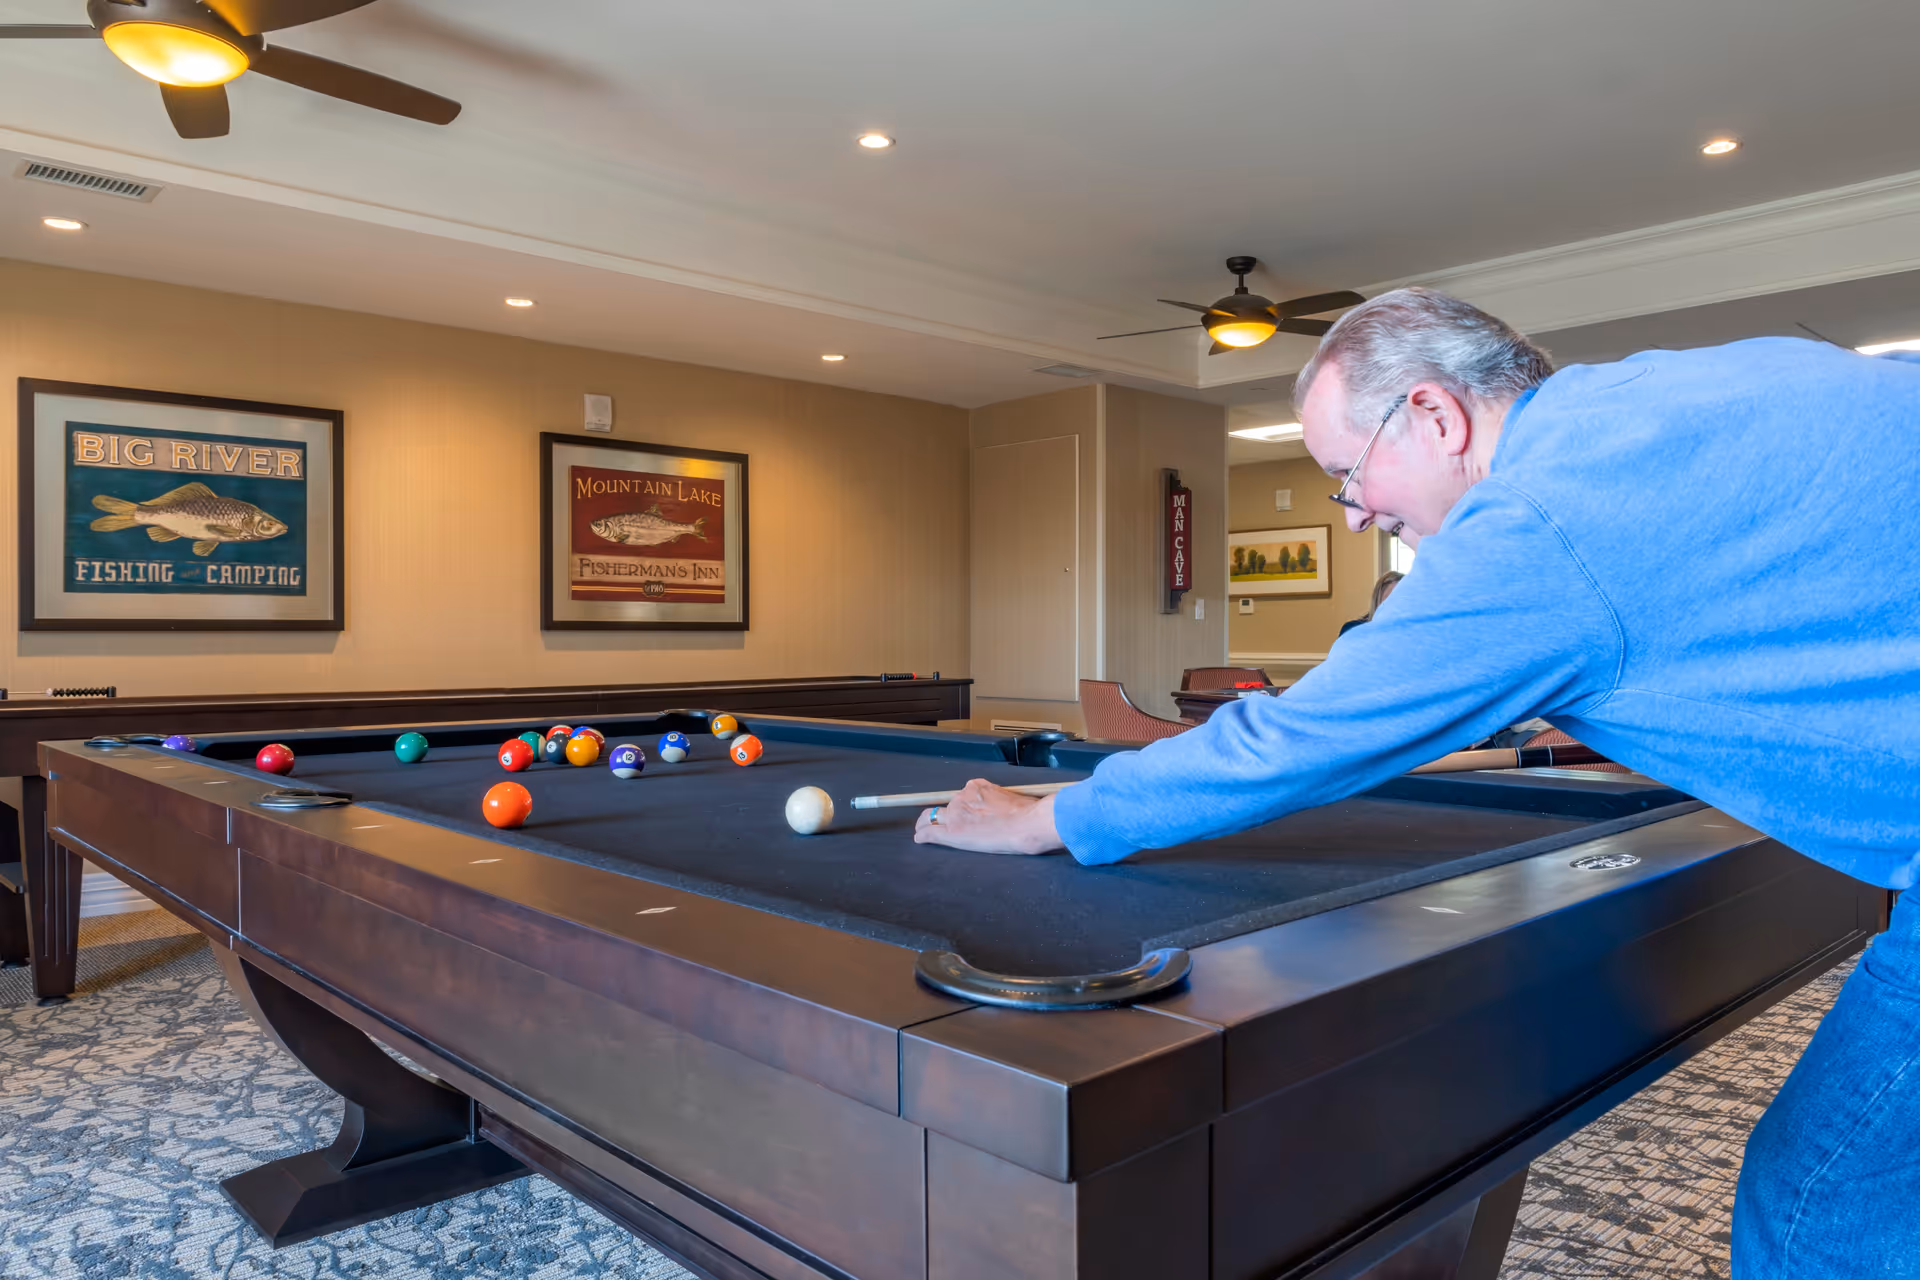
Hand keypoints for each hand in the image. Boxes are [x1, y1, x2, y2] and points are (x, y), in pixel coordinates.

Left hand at [913, 780, 1064, 855]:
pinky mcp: (953, 832)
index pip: (960, 795)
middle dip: (946, 816)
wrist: (1028, 824)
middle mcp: (963, 796)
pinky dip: (923, 835)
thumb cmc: (1028, 813)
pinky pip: (931, 832)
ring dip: (931, 824)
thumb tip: (1000, 808)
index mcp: (977, 787)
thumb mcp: (1010, 796)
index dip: (957, 806)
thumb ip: (997, 799)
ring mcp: (956, 813)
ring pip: (934, 817)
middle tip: (943, 824)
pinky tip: (919, 838)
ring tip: (924, 831)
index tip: (958, 813)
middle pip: (947, 806)